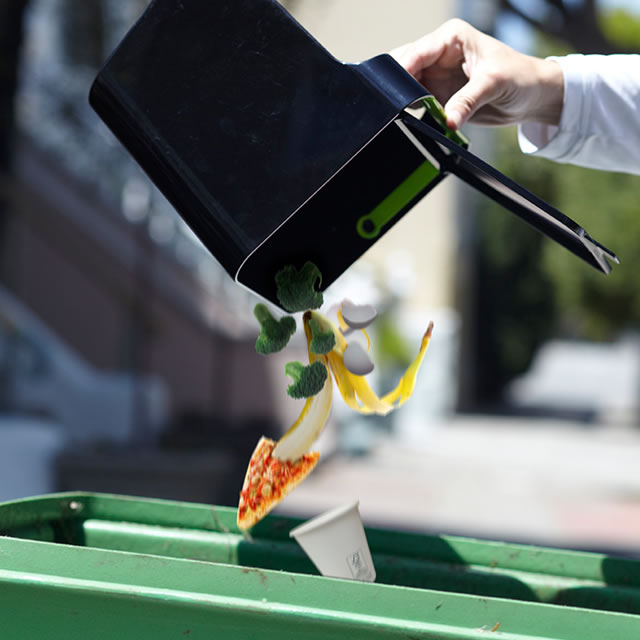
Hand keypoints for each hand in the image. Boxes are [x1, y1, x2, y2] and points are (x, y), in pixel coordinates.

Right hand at [391, 19, 563, 129]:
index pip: (418, 52)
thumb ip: (468, 101)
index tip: (395, 91)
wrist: (532, 96)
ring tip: (402, 114)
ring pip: (406, 87)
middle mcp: (439, 55)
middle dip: (397, 85)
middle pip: (404, 68)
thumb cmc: (520, 77)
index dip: (402, 70)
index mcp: (451, 38)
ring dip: (403, 101)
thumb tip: (448, 120)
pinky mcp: (438, 96)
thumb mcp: (494, 83)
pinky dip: (412, 113)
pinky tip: (411, 119)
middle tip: (394, 104)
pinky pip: (417, 105)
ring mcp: (436, 77)